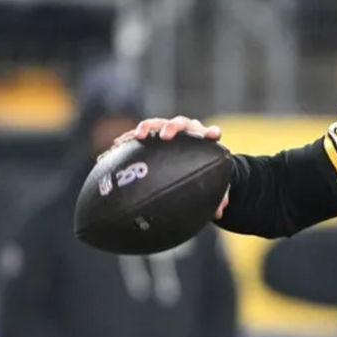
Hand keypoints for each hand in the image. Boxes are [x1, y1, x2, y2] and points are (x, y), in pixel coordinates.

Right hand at [114, 117, 228, 218]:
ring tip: (138, 135)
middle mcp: (187, 130)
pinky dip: (129, 137)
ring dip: (148, 127)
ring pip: (157, 123)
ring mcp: (168, 129)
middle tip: (166, 136)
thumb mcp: (213, 183)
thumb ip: (219, 196)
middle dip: (173, 128)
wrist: (192, 157)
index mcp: (204, 138)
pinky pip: (140, 134)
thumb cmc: (205, 169)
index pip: (210, 132)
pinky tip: (117, 144)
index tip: (212, 136)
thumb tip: (218, 213)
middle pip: (181, 123)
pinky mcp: (153, 132)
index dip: (212, 132)